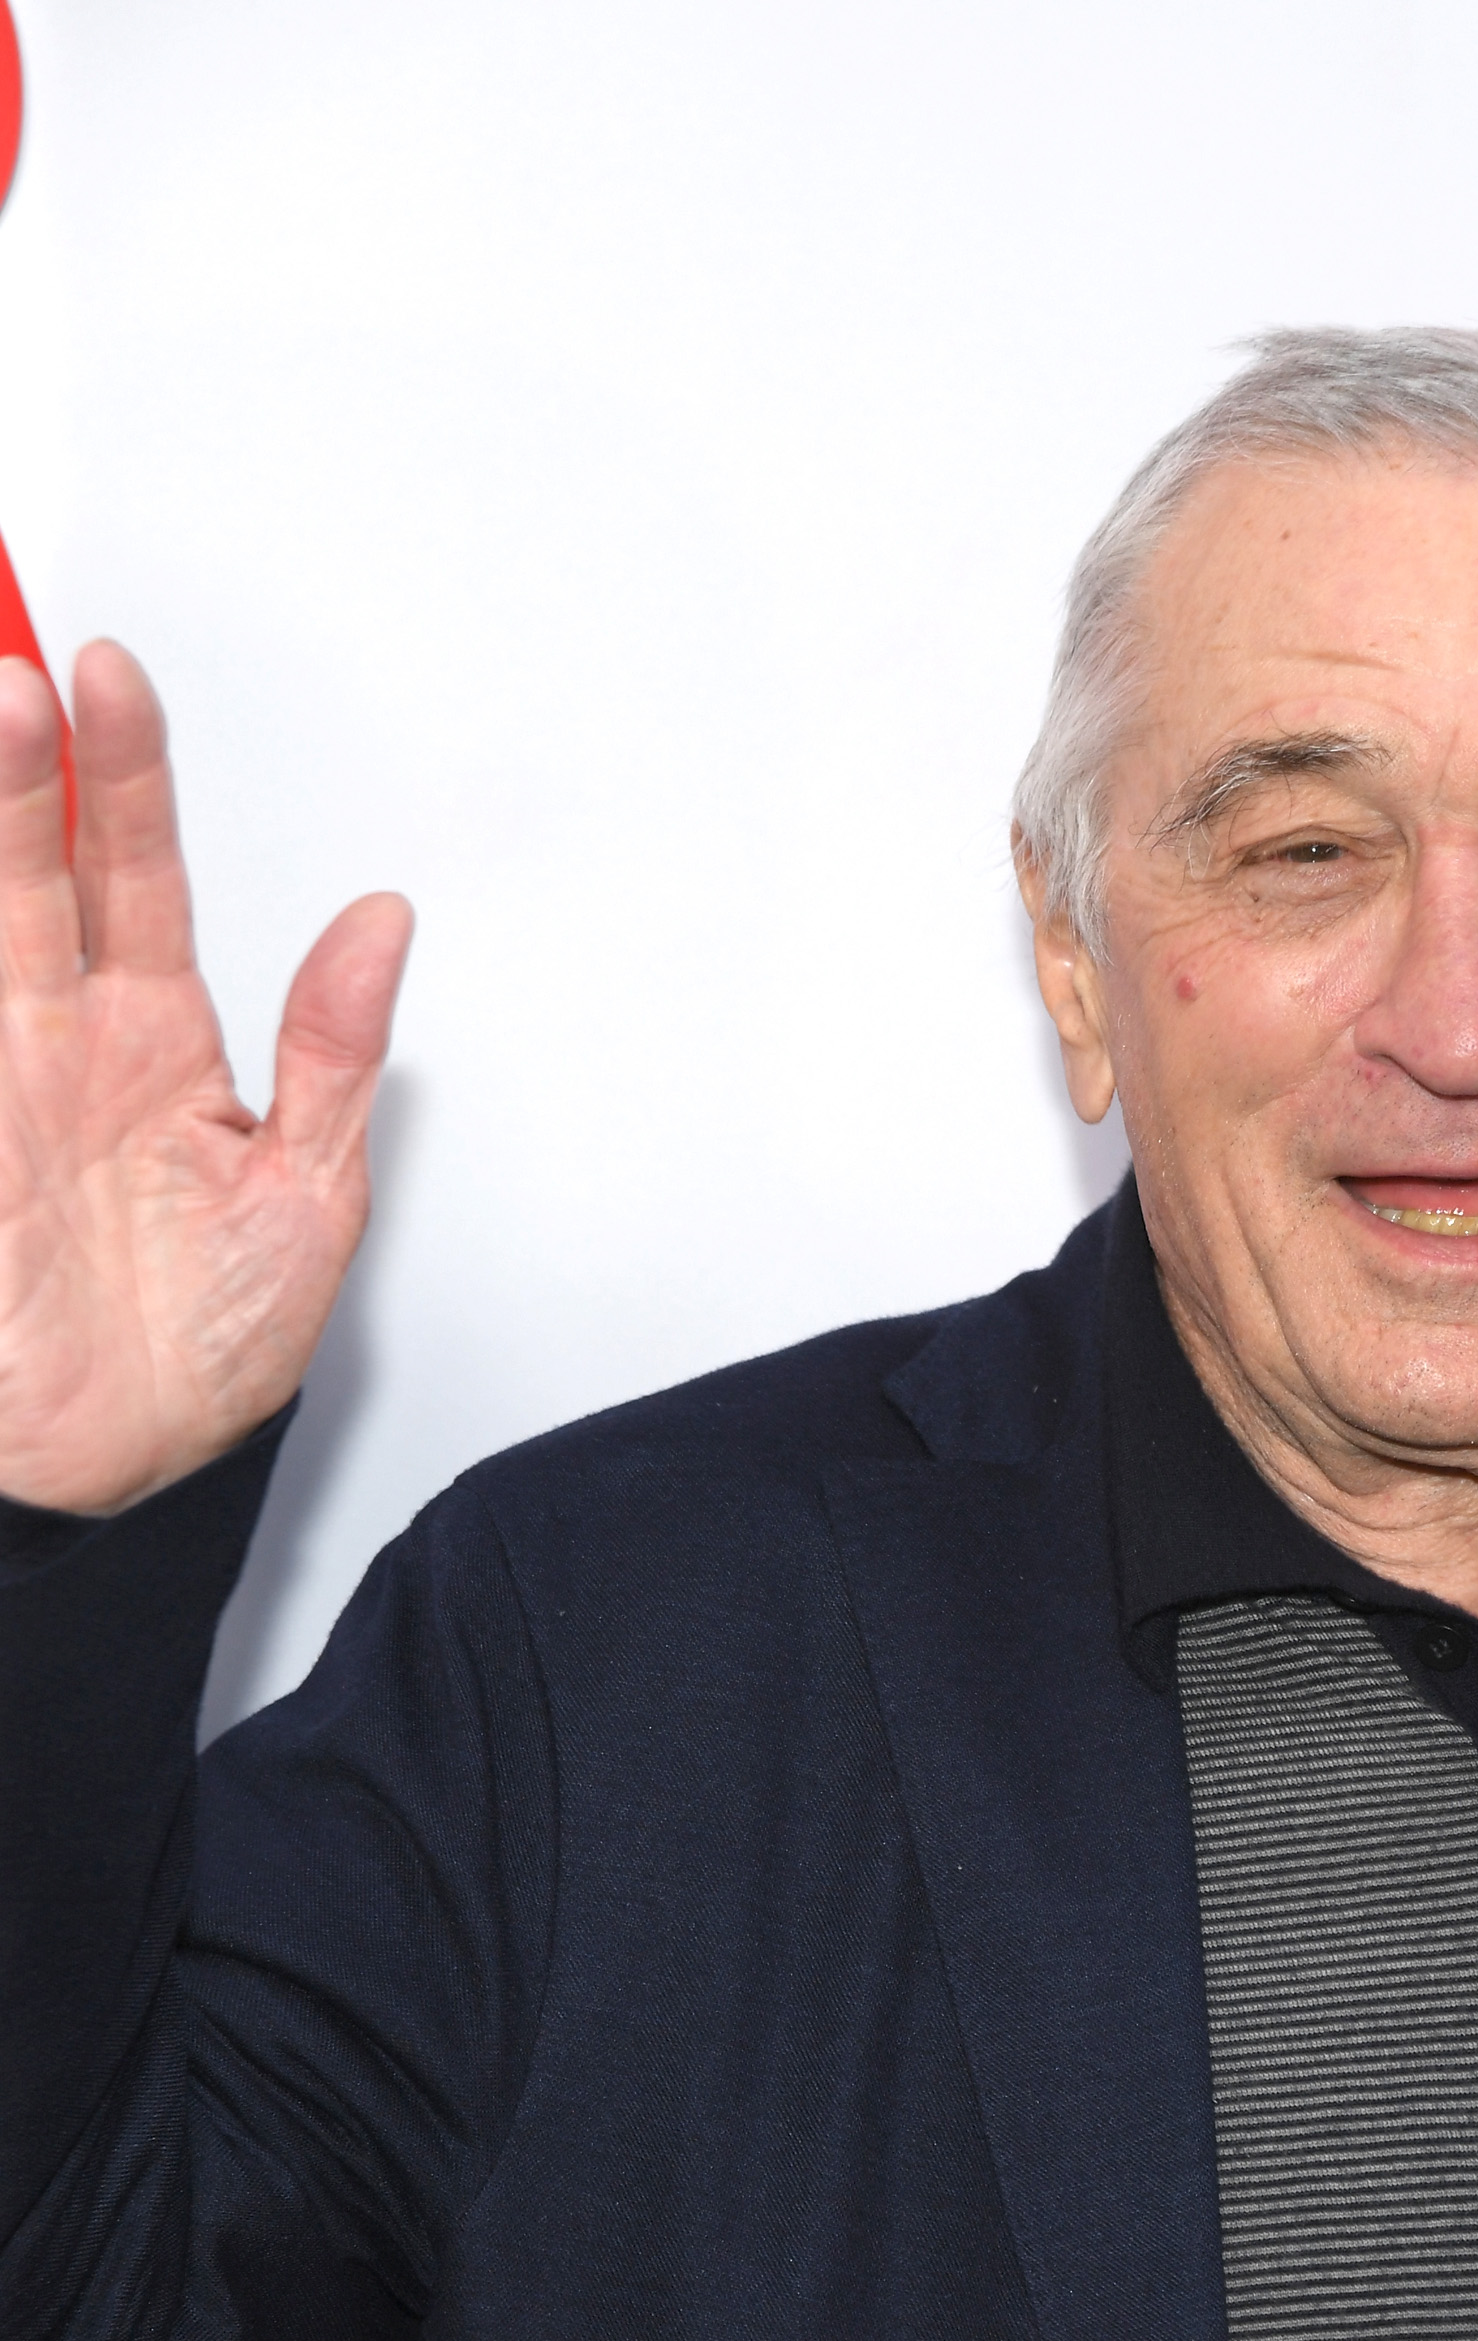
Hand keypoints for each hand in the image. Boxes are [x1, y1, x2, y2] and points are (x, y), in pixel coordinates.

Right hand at [0, 642, 411, 1513]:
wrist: (113, 1475)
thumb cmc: (204, 1354)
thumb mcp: (308, 1197)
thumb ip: (333, 1053)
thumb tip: (382, 926)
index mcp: (158, 1045)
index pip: (133, 872)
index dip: (123, 773)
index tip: (111, 679)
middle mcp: (60, 1045)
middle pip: (29, 871)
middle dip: (19, 766)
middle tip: (16, 668)